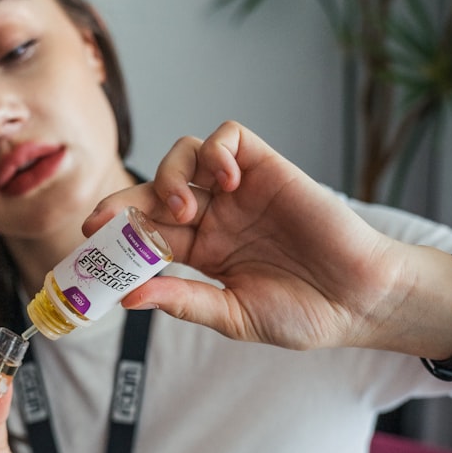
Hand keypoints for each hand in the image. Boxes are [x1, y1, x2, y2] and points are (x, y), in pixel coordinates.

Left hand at [86, 121, 407, 349]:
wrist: (361, 299)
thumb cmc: (303, 313)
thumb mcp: (234, 314)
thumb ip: (184, 300)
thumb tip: (128, 295)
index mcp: (201, 252)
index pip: (146, 232)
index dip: (117, 232)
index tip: (90, 241)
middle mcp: (214, 216)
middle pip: (155, 190)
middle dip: (126, 200)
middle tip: (107, 219)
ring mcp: (239, 190)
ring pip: (184, 156)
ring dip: (170, 175)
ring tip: (183, 210)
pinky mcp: (268, 166)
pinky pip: (229, 137)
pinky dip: (215, 150)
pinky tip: (225, 180)